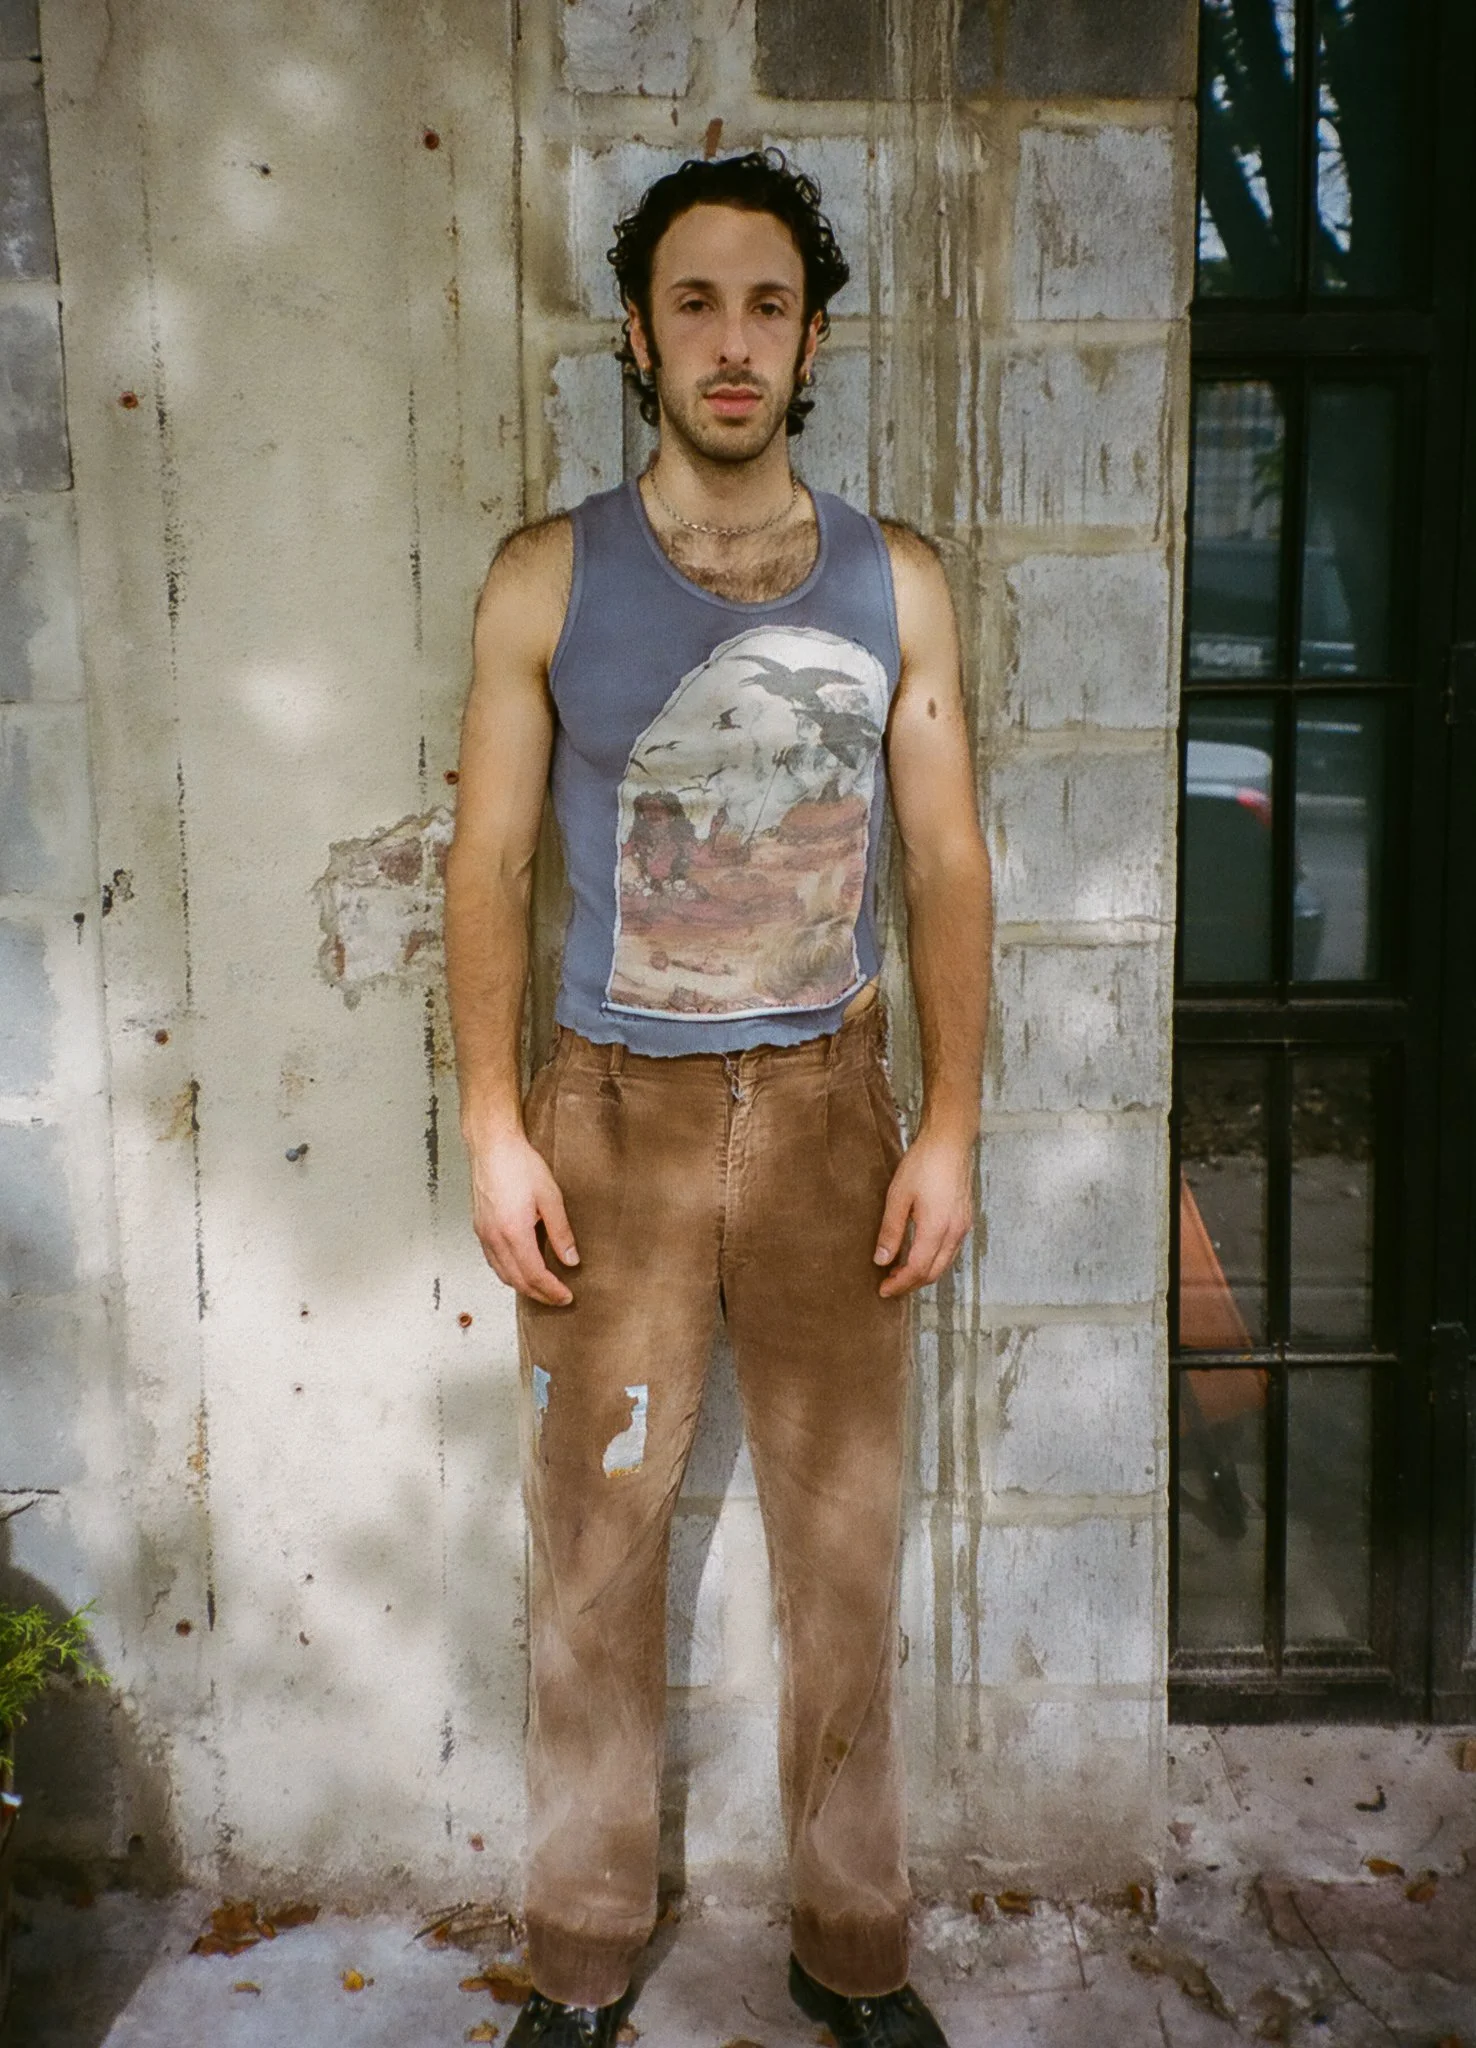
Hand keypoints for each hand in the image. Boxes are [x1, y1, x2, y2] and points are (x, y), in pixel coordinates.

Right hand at [467, 1129, 578, 1305]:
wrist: (492, 1145)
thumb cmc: (519, 1164)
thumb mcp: (550, 1197)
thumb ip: (561, 1232)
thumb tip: (571, 1259)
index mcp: (513, 1232)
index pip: (534, 1276)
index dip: (552, 1291)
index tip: (566, 1296)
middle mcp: (494, 1238)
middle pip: (516, 1281)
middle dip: (539, 1294)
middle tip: (557, 1298)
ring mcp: (484, 1234)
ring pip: (502, 1274)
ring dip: (523, 1286)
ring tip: (542, 1288)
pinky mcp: (480, 1228)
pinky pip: (493, 1261)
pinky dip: (508, 1272)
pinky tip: (520, 1268)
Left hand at [873, 1127, 973, 1297]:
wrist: (950, 1141)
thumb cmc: (923, 1163)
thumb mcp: (898, 1197)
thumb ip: (890, 1231)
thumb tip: (881, 1260)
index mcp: (937, 1228)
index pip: (917, 1270)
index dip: (899, 1284)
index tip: (883, 1290)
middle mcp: (955, 1232)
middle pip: (933, 1272)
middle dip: (911, 1284)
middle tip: (889, 1285)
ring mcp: (963, 1226)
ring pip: (944, 1263)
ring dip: (923, 1273)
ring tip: (900, 1272)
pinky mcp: (965, 1219)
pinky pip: (950, 1250)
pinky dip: (934, 1260)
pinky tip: (919, 1253)